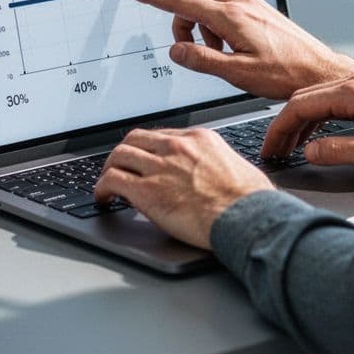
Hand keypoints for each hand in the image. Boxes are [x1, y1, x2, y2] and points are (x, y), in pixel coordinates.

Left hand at [94, 127, 274, 248]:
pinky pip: (112, 180)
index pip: (161, 136)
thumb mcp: (235, 167)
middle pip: (135, 139)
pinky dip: (101, 188)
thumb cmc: (251, 201)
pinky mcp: (147, 191)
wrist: (247, 217)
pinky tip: (103, 197)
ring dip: (109, 169)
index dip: (148, 149)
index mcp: (199, 139)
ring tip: (107, 183)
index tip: (144, 160)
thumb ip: (217, 164)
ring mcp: (160, 167)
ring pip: (118, 156)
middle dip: (124, 154)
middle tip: (120, 167)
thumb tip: (215, 175)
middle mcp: (176, 147)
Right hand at [126, 0, 353, 98]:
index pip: (181, 1)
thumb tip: (176, 50)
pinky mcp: (260, 10)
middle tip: (188, 45)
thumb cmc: (286, 75)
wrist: (320, 71)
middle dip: (180, 15)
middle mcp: (242, 4)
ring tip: (214, 50)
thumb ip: (203, 60)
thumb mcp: (238, 75)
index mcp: (232, 18)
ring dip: (200, 17)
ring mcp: (252, 4)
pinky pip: (227, 2)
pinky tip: (230, 46)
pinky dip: (217, 19)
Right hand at [261, 73, 353, 172]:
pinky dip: (315, 121)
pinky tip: (312, 138)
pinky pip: (331, 105)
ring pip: (316, 101)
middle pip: (303, 99)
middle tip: (272, 150)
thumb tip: (309, 152)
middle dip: (283, 125)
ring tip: (287, 148)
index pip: (299, 104)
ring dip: (298, 124)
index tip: (270, 146)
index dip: (279, 128)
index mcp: (351, 92)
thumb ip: (337, 151)